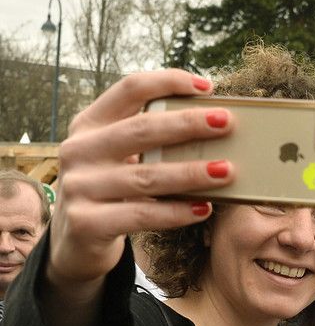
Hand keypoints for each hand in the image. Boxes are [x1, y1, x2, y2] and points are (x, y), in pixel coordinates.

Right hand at [48, 69, 235, 289]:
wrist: (76, 243)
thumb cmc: (112, 194)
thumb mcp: (119, 160)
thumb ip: (148, 144)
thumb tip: (210, 130)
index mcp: (89, 124)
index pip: (130, 89)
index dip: (169, 82)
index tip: (207, 88)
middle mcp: (80, 150)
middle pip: (141, 129)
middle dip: (188, 124)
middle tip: (226, 123)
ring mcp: (80, 187)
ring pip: (146, 176)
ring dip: (191, 173)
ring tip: (226, 171)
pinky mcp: (88, 222)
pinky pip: (143, 215)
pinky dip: (177, 212)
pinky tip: (204, 209)